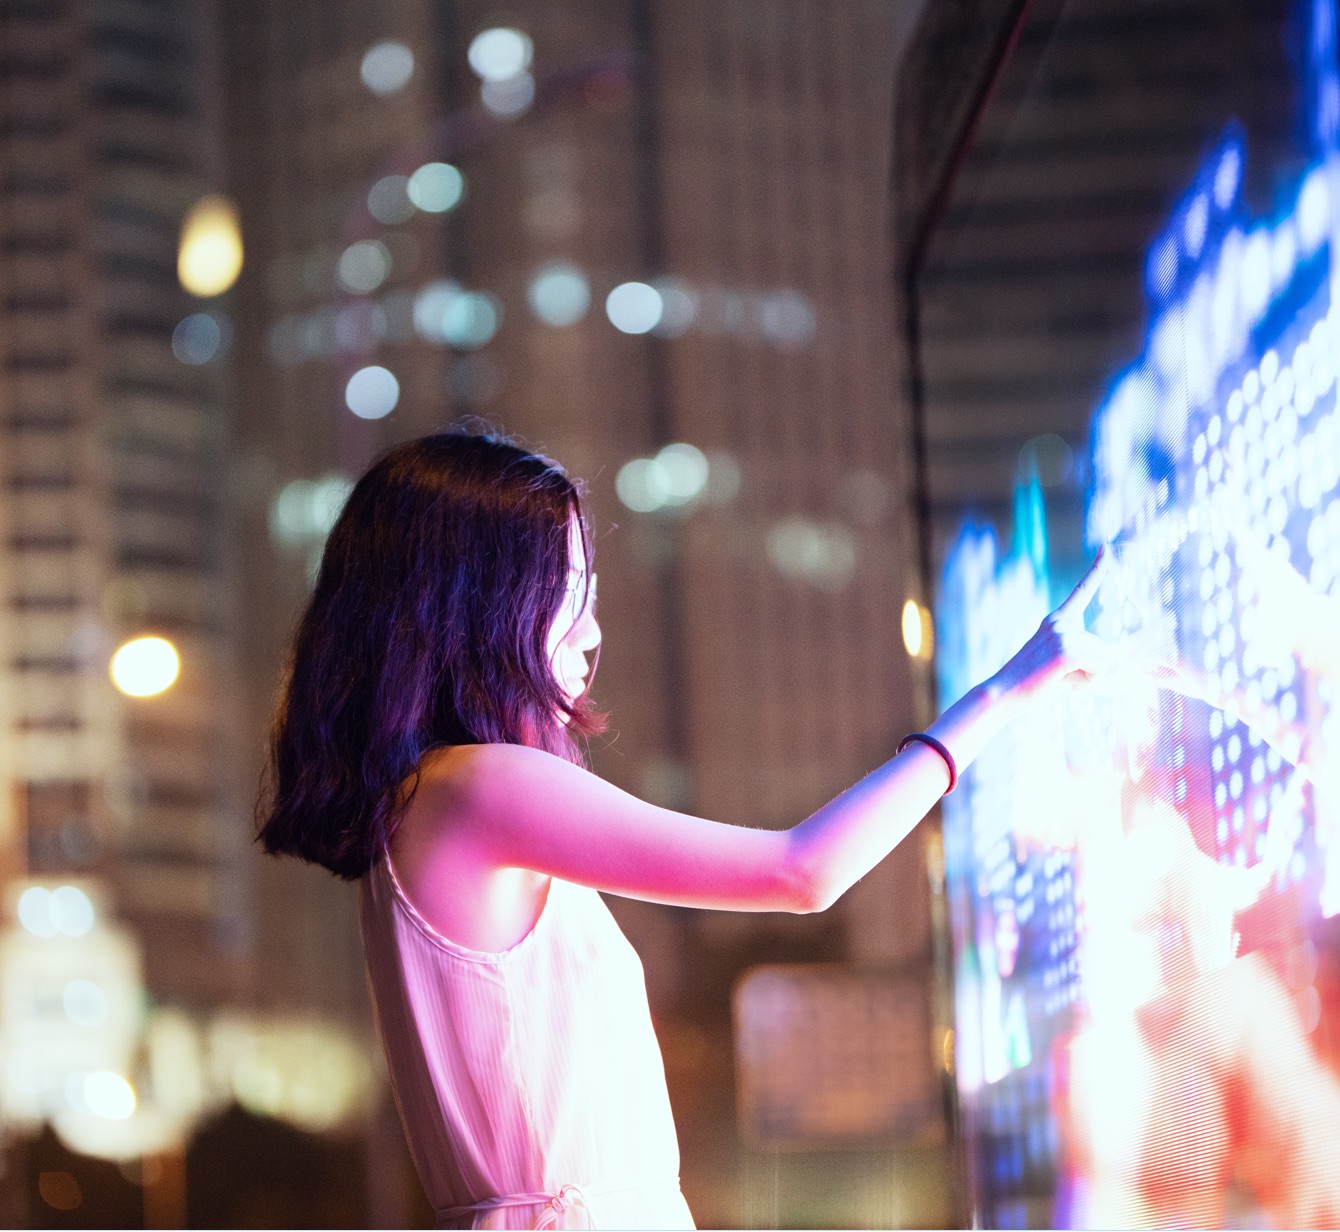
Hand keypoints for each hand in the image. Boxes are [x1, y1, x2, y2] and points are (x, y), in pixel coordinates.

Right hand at [994, 548, 1114, 706]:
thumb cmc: (1030, 684)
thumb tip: (1118, 664)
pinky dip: (1089, 682)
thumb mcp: (1058, 664)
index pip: (1082, 590)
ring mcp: (1063, 634)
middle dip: (1092, 670)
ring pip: (1104, 661)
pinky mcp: (1067, 650)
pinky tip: (1063, 682)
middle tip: (1060, 677)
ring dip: (1089, 678)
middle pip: (1105, 648)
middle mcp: (1061, 622)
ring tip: (1057, 680)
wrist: (1002, 693)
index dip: (1098, 568)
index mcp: (1057, 620)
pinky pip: (1100, 669)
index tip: (1105, 546)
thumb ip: (1084, 658)